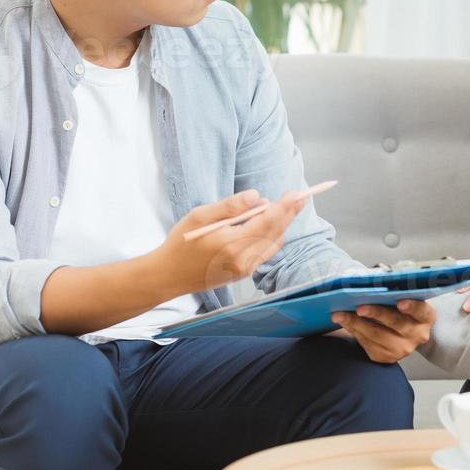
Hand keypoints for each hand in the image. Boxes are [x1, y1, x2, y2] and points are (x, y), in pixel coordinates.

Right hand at [153, 189, 303, 294]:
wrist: (169, 275)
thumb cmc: (181, 243)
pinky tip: (270, 225)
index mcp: (231, 244)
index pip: (266, 222)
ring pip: (272, 243)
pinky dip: (271, 238)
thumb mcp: (200, 216)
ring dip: (281, 225)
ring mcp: (244, 269)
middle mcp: (242, 260)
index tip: (295, 194)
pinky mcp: (243, 274)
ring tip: (286, 207)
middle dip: (289, 213)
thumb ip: (230, 206)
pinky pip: (264, 253)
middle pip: (275, 233)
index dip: (283, 207)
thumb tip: (257, 196)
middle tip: (300, 196)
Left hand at [330, 299, 435, 363]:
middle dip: (375, 313)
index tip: (400, 302)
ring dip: (356, 323)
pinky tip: (344, 322)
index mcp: (425, 317)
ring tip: (339, 314)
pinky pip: (367, 344)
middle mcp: (417, 335)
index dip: (411, 306)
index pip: (420, 310)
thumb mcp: (403, 297)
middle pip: (395, 323)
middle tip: (359, 307)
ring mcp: (403, 349)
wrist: (402, 333)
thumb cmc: (400, 308)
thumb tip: (370, 278)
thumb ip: (393, 289)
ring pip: (377, 335)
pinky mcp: (387, 358)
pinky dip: (353, 331)